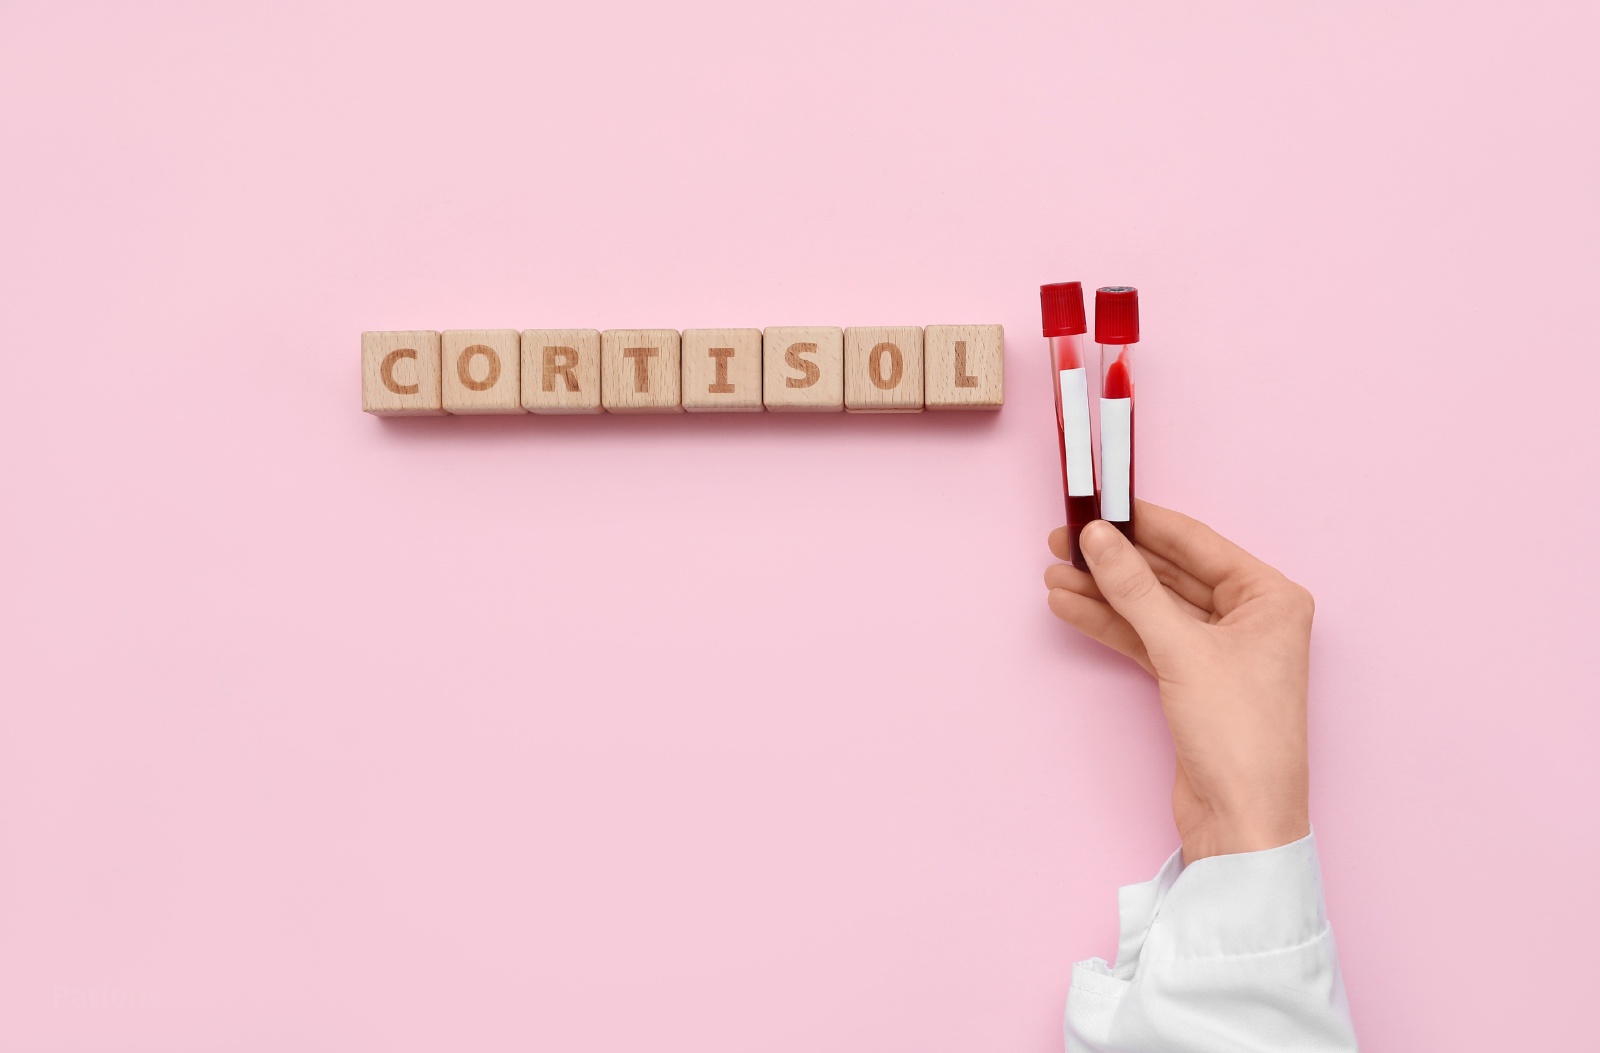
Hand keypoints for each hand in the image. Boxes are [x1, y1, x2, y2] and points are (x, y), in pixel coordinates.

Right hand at [1044, 501, 1312, 863]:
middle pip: (1170, 573)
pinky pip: (1146, 637)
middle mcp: (1251, 617)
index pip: (1196, 542)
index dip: (1142, 522)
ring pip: (1152, 606)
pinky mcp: (1192, 679)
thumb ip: (1134, 588)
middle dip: (1115, 560)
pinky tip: (1071, 607)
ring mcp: (1220, 649)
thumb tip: (1096, 538)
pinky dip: (1110, 624)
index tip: (1096, 505)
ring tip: (1054, 576)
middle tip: (1062, 541)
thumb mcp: (1181, 649)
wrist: (1241, 821)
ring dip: (1104, 592)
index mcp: (1270, 597)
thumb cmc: (1239, 735)